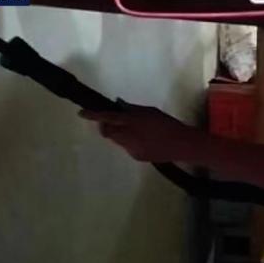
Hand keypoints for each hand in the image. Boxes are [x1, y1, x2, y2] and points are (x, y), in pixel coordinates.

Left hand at [78, 101, 196, 161]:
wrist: (182, 145)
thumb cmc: (168, 124)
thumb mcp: (150, 111)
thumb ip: (133, 109)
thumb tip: (119, 105)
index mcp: (133, 121)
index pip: (108, 117)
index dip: (93, 115)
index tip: (81, 113)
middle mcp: (129, 136)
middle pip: (107, 132)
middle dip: (106, 126)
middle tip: (114, 121)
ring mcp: (131, 148)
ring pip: (116, 140)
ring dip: (119, 133)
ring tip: (134, 130)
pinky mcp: (136, 157)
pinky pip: (126, 147)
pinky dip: (128, 142)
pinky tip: (143, 141)